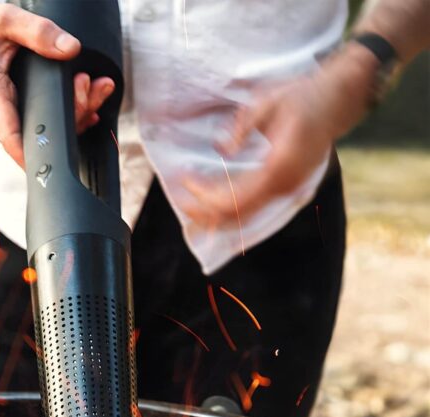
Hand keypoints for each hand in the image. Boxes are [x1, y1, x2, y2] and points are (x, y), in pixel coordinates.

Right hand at [0, 2, 114, 166]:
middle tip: (87, 84)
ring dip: (76, 113)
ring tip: (94, 86)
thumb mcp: (4, 20)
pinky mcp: (15, 120)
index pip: (13, 140)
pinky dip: (69, 114)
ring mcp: (6, 123)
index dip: (37, 156)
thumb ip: (38, 32)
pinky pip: (44, 127)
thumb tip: (71, 49)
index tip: (60, 161)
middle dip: (73, 116)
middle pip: (40, 136)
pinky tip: (87, 101)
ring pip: (45, 134)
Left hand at [181, 44, 376, 224]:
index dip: (206, 195)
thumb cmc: (303, 95)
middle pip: (237, 214)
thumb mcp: (268, 101)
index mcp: (279, 165)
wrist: (340, 98)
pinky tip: (213, 207)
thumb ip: (243, 127)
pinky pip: (254, 208)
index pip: (235, 196)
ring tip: (191, 207)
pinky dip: (231, 211)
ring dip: (216, 216)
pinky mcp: (287, 188)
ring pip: (246, 217)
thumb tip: (221, 150)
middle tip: (180, 200)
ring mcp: (288, 190)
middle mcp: (284, 184)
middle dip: (205, 212)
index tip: (185, 180)